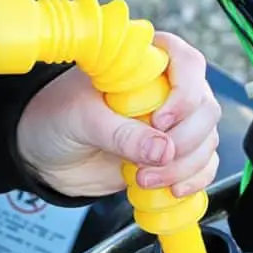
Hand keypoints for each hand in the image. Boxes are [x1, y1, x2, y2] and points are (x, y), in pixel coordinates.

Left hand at [16, 32, 220, 198]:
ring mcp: (172, 121)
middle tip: (151, 162)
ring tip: (144, 180)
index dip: (183, 92)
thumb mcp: (81, 119)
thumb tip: (162, 149)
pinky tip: (170, 190)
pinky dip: (192, 180)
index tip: (159, 120)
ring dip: (185, 166)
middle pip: (203, 107)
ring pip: (206, 139)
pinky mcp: (171, 153)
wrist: (46, 154)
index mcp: (143, 61)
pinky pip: (202, 165)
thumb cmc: (57, 117)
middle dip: (184, 140)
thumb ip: (120, 133)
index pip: (186, 62)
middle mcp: (166, 87)